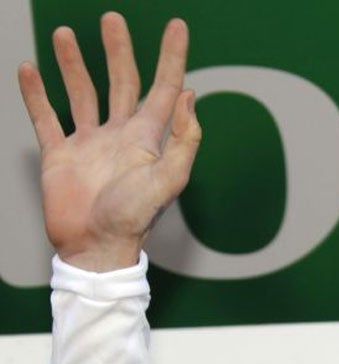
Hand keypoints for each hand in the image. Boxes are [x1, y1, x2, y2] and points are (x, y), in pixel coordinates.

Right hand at [17, 12, 200, 271]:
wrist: (95, 248)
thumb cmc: (134, 219)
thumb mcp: (168, 179)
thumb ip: (183, 140)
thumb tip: (190, 96)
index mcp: (149, 138)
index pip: (165, 88)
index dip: (172, 57)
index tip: (177, 26)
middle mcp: (121, 136)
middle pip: (122, 82)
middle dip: (118, 50)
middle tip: (113, 19)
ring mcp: (89, 144)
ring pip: (82, 93)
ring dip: (74, 64)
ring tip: (64, 33)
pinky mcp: (60, 156)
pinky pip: (46, 117)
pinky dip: (36, 93)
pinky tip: (29, 68)